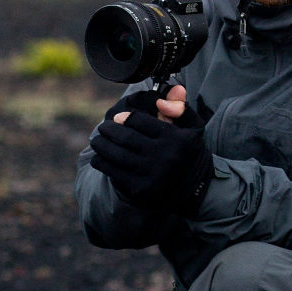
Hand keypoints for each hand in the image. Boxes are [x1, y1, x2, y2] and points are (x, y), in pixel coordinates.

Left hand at [91, 85, 213, 212]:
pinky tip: (98, 157)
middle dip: (109, 130)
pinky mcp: (140, 190)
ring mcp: (150, 175)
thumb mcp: (192, 128)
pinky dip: (102, 162)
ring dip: (101, 145)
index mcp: (175, 139)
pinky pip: (113, 172)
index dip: (125, 117)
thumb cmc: (187, 152)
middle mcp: (163, 157)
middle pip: (126, 138)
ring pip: (116, 155)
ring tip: (97, 140)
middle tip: (103, 128)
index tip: (117, 117)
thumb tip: (159, 101)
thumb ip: (179, 108)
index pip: (140, 121)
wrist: (194, 190)